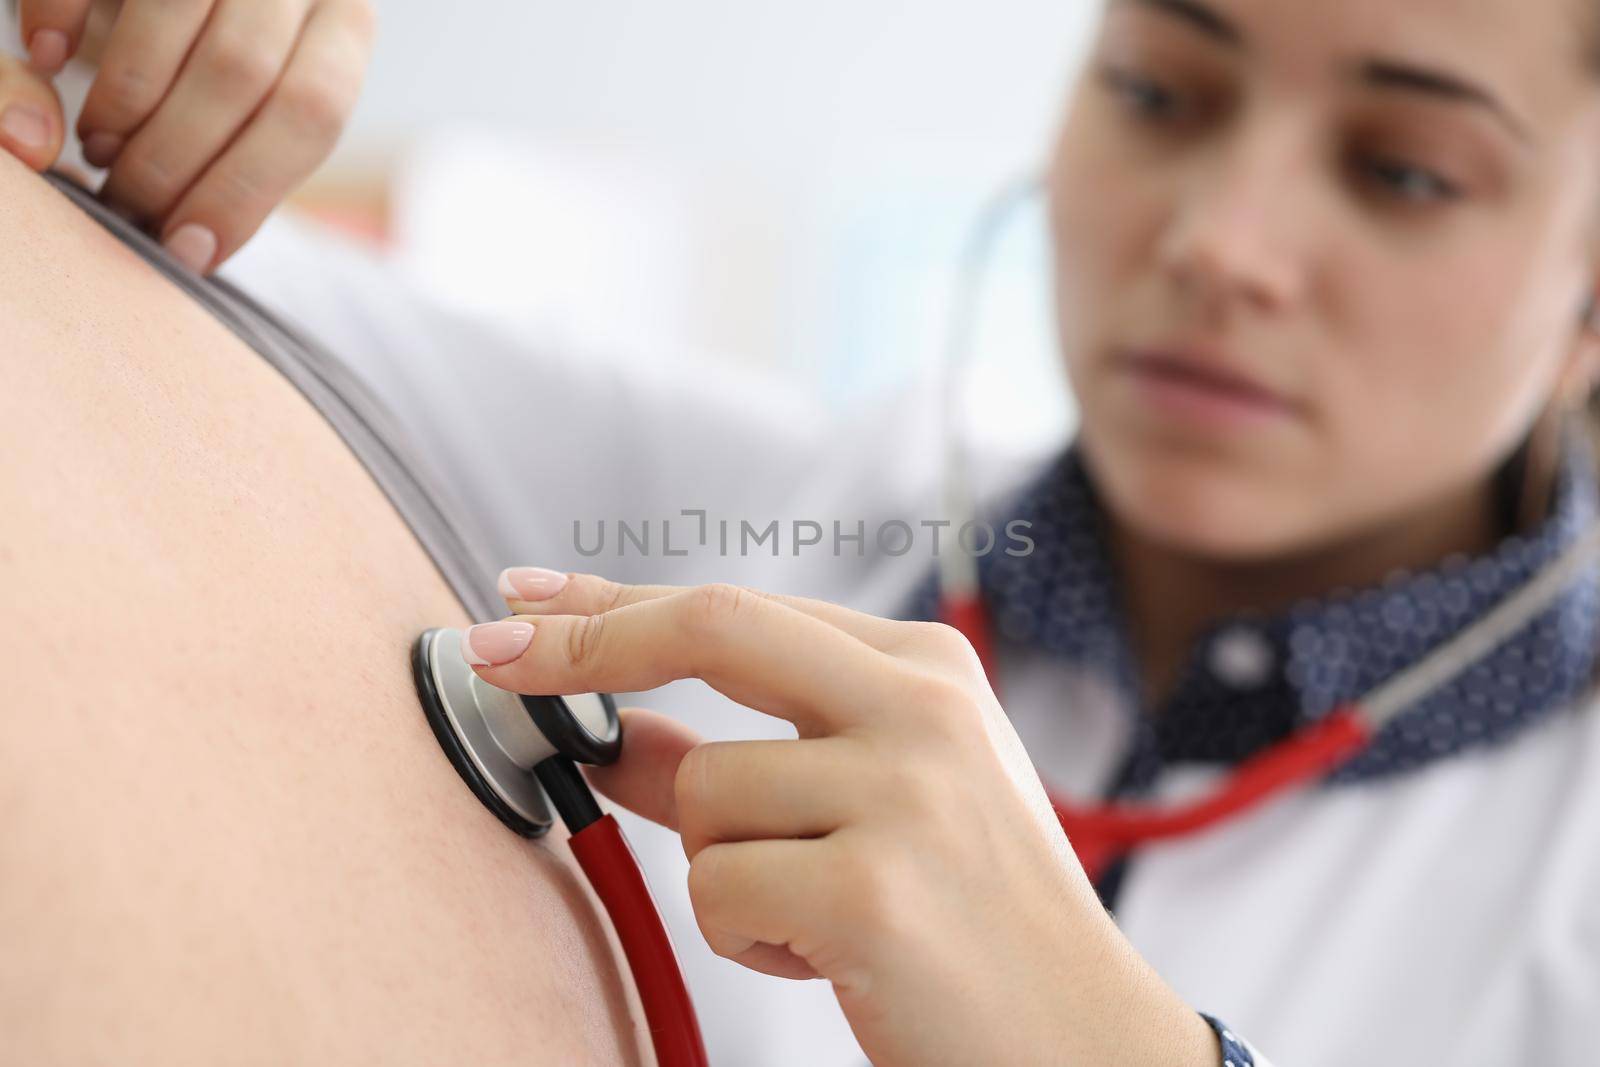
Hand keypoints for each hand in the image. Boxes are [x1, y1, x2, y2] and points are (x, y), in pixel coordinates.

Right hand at [3, 0, 373, 271]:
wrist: (184, 4)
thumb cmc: (223, 73)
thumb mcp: (257, 116)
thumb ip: (245, 164)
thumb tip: (190, 249)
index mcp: (344, 27)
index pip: (313, 111)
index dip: (245, 189)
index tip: (186, 247)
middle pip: (241, 69)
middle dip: (173, 156)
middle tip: (128, 204)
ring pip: (177, 12)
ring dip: (125, 100)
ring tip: (98, 148)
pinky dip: (64, 19)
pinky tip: (49, 58)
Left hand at [466, 569, 1220, 1066]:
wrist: (1084, 1039)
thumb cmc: (969, 917)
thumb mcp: (869, 807)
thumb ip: (746, 757)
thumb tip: (613, 733)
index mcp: (925, 668)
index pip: (737, 607)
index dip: (615, 602)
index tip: (524, 596)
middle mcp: (920, 706)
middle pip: (710, 626)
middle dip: (582, 643)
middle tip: (493, 657)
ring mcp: (902, 791)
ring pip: (699, 794)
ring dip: (723, 869)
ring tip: (815, 913)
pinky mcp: (870, 888)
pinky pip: (716, 889)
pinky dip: (746, 937)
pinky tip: (830, 956)